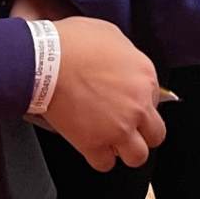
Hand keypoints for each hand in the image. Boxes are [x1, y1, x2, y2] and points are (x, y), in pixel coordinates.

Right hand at [44, 17, 167, 171]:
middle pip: (156, 134)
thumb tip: (123, 64)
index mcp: (145, 77)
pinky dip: (98, 158)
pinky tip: (91, 145)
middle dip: (143, 133)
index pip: (156, 100)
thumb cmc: (72, 43)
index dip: (140, 102)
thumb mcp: (110, 35)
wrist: (43, 61)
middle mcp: (138, 106)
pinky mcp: (93, 144)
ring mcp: (118, 128)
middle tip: (127, 127)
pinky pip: (105, 164)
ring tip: (113, 142)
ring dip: (126, 151)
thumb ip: (126, 55)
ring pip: (138, 156)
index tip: (127, 102)